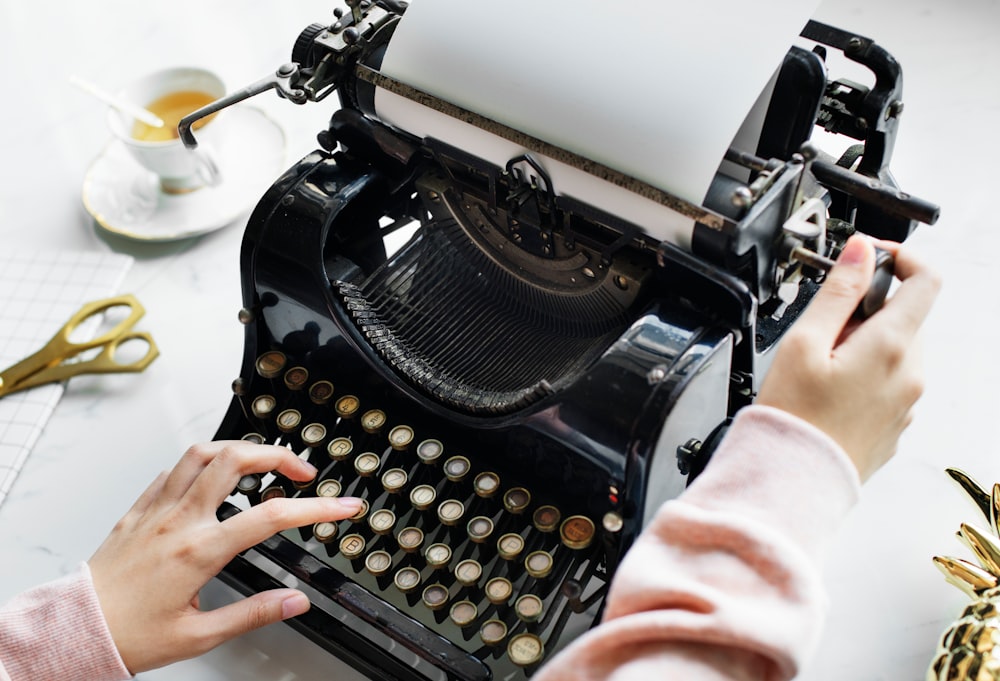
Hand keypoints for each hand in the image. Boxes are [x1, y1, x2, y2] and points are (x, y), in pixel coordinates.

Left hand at [88, 440, 361, 672]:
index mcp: (199, 551)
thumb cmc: (129, 636)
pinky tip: (210, 477)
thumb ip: (253, 614)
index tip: (342, 505)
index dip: (316, 507)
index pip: (271, 517)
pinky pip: (171, 470)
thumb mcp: (200, 636)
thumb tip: (294, 602)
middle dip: (278, 456)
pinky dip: (200, 463)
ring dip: (238, 449)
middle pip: (235, 460)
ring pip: (200, 452)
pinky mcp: (137, 511)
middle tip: (301, 471)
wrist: (75, 630)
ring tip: (261, 462)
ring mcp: (156, 510)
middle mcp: (178, 521)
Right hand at [757, 235, 940, 480]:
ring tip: (821, 366)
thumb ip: (838, 291)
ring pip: (896, 351)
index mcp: (891, 346)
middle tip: (823, 329)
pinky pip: (889, 383)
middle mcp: (910, 374)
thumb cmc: (794, 417)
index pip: (925, 279)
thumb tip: (861, 250)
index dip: (900, 258)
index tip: (869, 259)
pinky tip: (828, 392)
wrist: (793, 480)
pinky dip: (865, 374)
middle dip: (866, 312)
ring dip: (865, 344)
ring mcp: (907, 403)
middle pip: (905, 317)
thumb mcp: (804, 341)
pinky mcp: (895, 425)